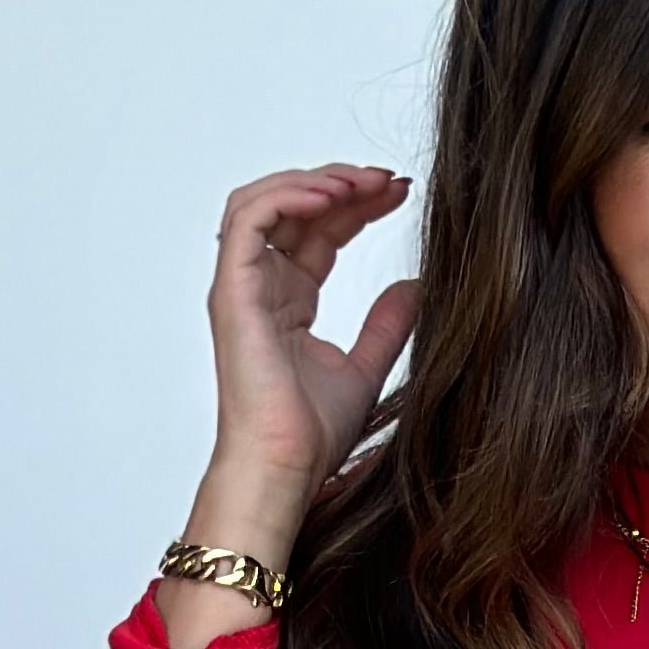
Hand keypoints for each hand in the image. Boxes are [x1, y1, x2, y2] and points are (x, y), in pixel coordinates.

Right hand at [158, 164, 417, 648]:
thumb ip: (387, 324)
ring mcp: (242, 285)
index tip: (400, 193)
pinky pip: (248, 217)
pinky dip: (288, 196)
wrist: (287, 468)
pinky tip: (333, 196)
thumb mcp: (367, 367)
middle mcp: (260, 286)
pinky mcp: (233, 290)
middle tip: (389, 179)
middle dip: (343, 184)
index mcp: (287, 301)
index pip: (319, 232)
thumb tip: (416, 286)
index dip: (358, 205)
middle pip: (296, 209)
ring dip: (314, 181)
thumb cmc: (311, 437)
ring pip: (264, 200)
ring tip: (362, 181)